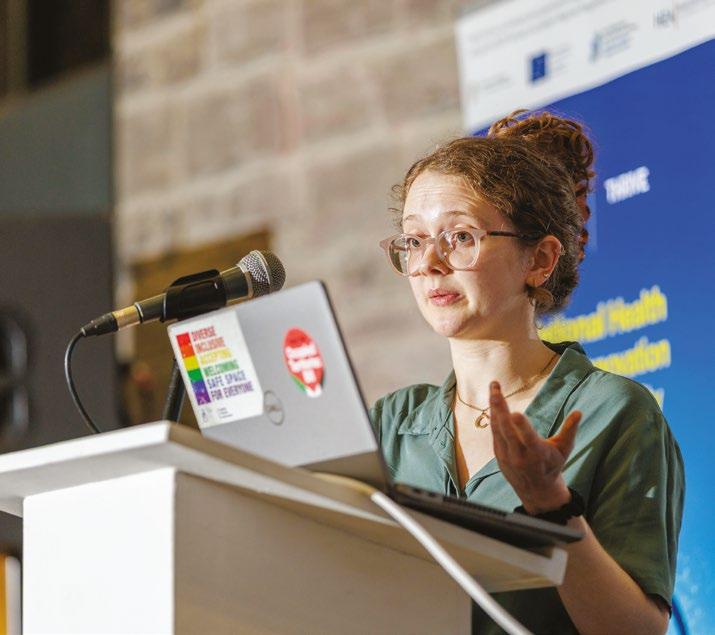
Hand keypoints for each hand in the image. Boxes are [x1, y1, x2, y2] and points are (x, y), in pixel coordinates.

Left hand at [489, 380, 581, 513]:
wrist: (537, 490)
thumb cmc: (553, 465)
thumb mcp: (564, 450)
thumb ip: (569, 430)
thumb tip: (578, 412)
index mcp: (538, 455)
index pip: (529, 440)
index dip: (522, 427)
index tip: (516, 413)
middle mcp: (520, 456)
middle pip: (507, 431)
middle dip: (500, 410)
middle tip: (495, 391)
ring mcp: (507, 455)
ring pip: (498, 429)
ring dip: (494, 408)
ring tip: (494, 388)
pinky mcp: (499, 454)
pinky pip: (495, 432)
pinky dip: (494, 416)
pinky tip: (494, 400)